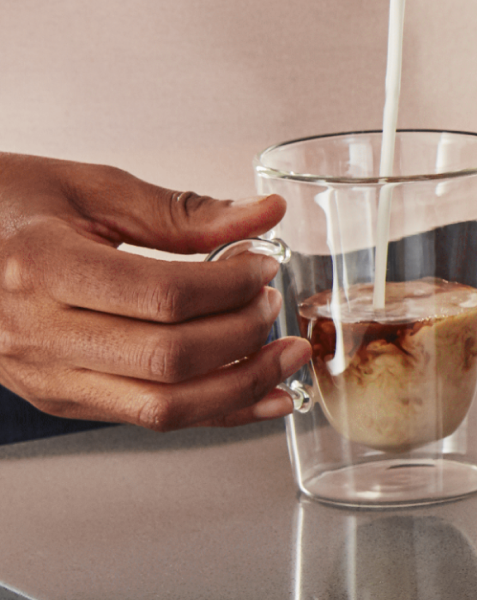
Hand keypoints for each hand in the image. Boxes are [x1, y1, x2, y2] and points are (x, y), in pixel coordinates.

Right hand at [0, 152, 310, 430]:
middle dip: (243, 335)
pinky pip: (150, 418)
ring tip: (284, 356)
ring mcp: (48, 377)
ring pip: (164, 407)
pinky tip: (260, 398)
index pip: (164, 296)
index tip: (261, 265)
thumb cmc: (4, 204)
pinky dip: (215, 412)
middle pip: (170, 358)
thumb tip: (264, 215)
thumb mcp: (90, 189)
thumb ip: (183, 211)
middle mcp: (39, 334)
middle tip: (271, 304)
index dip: (230, 285)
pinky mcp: (63, 398)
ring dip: (241, 386)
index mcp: (42, 267)